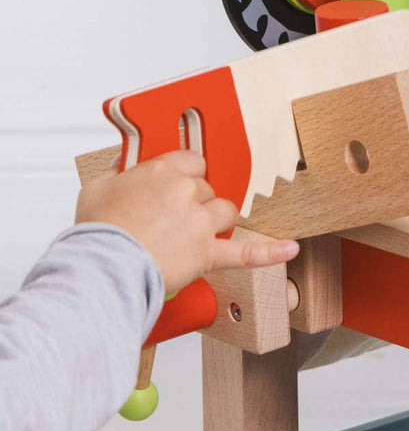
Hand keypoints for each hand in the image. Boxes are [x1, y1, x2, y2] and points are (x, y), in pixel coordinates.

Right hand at [75, 151, 298, 293]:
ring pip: (225, 213)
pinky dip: (270, 253)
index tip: (176, 187)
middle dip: (193, 204)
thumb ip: (117, 171)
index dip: (185, 176)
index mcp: (163, 171)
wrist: (101, 269)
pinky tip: (290, 249)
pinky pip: (246, 253)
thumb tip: (126, 163)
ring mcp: (201, 223)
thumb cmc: (97, 233)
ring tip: (189, 236)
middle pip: (207, 189)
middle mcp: (187, 192)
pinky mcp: (208, 254)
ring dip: (214, 222)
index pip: (193, 162)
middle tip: (167, 221)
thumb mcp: (96, 188)